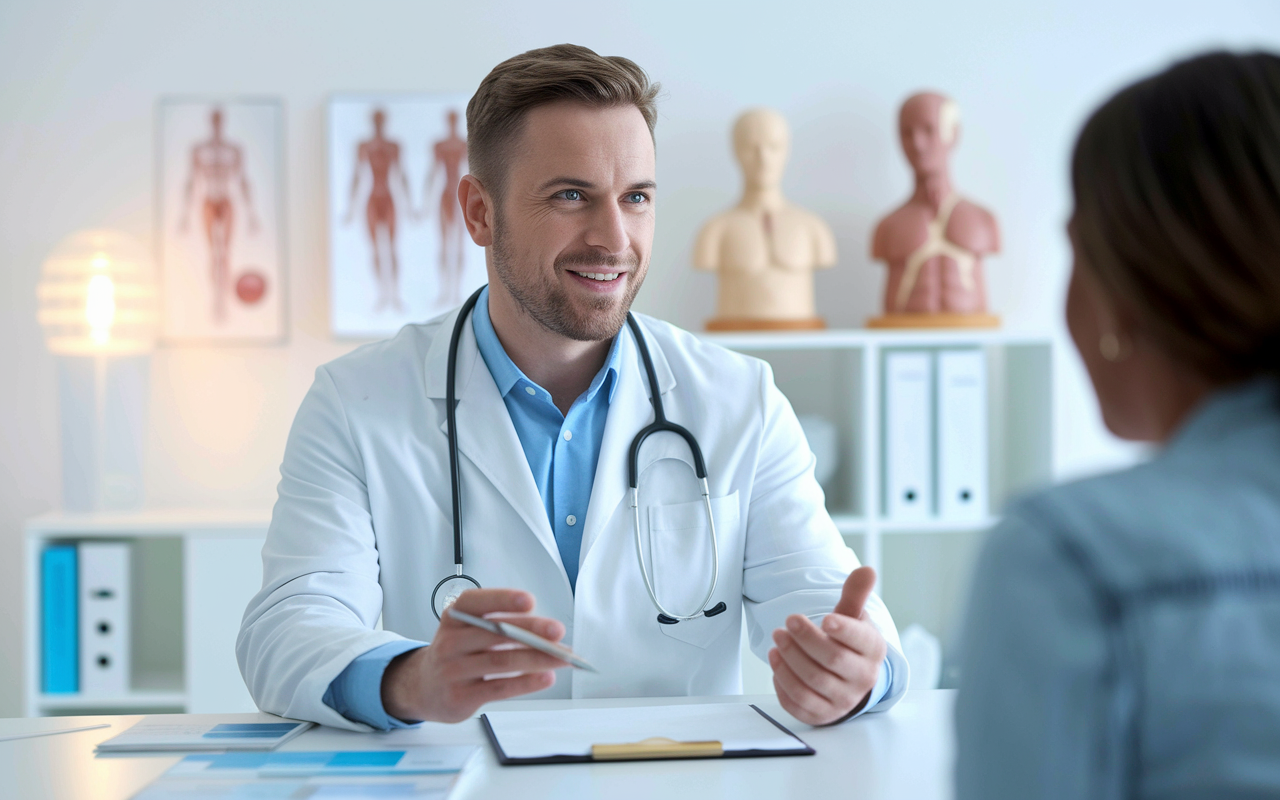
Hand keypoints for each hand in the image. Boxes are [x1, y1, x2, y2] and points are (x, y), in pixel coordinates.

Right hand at [381, 588, 567, 723]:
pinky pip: (498, 688)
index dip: (502, 600)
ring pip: (501, 662)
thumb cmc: (456, 653)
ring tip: (563, 657)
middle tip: (557, 631)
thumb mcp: (467, 631)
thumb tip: (545, 631)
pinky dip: (526, 683)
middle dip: (531, 631)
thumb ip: (499, 626)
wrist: (423, 687)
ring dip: (537, 658)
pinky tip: (545, 677)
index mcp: (454, 617)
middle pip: (495, 634)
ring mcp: (453, 670)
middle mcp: (450, 641)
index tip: (529, 601)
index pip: (476, 603)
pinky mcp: (460, 697)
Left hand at [768, 566, 887, 725]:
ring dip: (789, 660)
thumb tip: (866, 570)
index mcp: (873, 651)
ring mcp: (842, 701)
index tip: (825, 619)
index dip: (844, 630)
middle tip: (787, 622)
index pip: (861, 641)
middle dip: (806, 640)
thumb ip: (855, 595)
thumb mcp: (852, 618)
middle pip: (832, 660)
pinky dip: (783, 683)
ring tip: (776, 640)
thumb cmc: (847, 643)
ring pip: (812, 683)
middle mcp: (862, 679)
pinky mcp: (821, 715)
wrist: (849, 680)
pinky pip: (799, 703)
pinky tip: (776, 663)